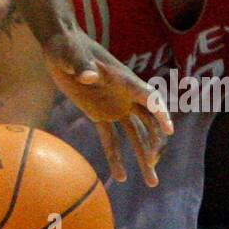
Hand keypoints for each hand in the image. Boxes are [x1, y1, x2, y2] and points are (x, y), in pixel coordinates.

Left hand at [39, 26, 172, 185]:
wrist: (59, 45)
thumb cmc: (67, 46)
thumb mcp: (72, 54)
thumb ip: (82, 65)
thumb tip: (87, 76)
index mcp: (123, 79)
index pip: (148, 97)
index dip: (160, 112)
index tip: (169, 129)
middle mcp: (125, 95)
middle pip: (148, 122)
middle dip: (154, 144)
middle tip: (152, 165)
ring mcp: (114, 106)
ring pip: (135, 134)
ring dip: (142, 156)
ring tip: (151, 182)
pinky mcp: (99, 114)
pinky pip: (111, 138)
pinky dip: (116, 156)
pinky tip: (121, 177)